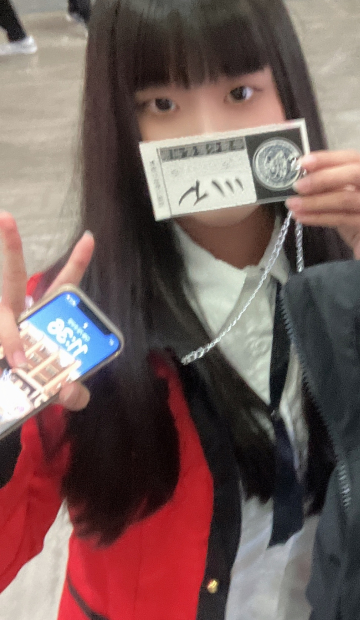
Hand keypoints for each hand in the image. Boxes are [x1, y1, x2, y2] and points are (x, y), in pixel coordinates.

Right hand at [0, 213, 94, 412]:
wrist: (11, 403)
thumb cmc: (37, 388)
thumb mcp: (63, 394)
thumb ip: (75, 395)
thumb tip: (69, 390)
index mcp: (43, 316)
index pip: (63, 285)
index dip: (77, 262)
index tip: (90, 237)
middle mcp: (16, 312)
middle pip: (13, 276)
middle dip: (10, 247)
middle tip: (4, 217)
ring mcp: (1, 324)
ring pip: (1, 318)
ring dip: (9, 337)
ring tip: (19, 363)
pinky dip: (7, 352)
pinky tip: (11, 367)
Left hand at [287, 150, 359, 259]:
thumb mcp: (347, 195)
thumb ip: (333, 182)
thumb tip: (304, 171)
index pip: (354, 157)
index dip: (327, 158)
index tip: (302, 162)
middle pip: (355, 173)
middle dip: (322, 178)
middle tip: (298, 185)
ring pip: (347, 198)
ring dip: (316, 201)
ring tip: (294, 204)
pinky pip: (343, 218)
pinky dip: (319, 218)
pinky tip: (303, 218)